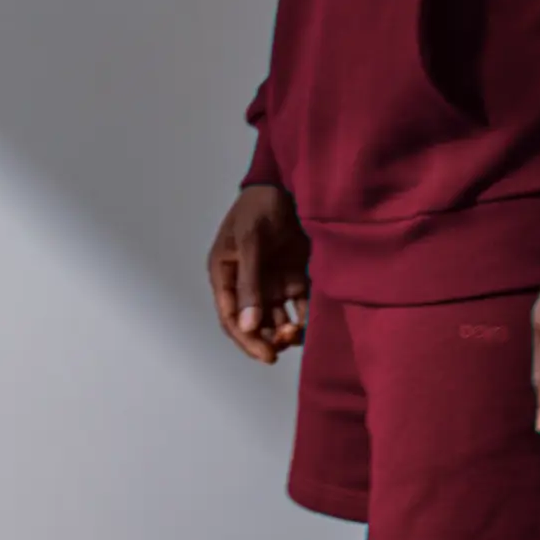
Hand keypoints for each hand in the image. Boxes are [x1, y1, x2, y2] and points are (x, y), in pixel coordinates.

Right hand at [207, 185, 310, 362]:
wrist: (290, 184)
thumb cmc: (259, 207)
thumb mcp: (249, 241)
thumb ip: (249, 283)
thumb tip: (248, 326)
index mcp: (225, 274)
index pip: (230, 317)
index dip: (245, 339)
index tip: (265, 355)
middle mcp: (247, 284)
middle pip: (253, 324)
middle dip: (267, 339)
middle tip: (282, 348)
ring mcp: (271, 282)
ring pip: (276, 320)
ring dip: (285, 331)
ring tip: (298, 333)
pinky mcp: (295, 278)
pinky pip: (299, 307)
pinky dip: (305, 319)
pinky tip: (313, 327)